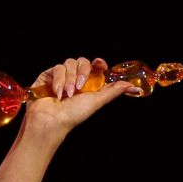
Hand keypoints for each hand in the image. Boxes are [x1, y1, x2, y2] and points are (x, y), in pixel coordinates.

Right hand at [19, 57, 142, 139]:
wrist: (52, 120)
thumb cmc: (74, 115)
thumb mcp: (97, 101)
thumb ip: (113, 91)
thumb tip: (133, 86)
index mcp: (88, 84)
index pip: (95, 66)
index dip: (99, 63)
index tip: (100, 65)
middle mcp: (75, 78)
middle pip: (82, 61)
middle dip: (82, 73)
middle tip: (80, 88)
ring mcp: (62, 76)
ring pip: (69, 63)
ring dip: (70, 79)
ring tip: (67, 95)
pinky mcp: (49, 75)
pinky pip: (57, 68)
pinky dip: (59, 81)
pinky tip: (58, 93)